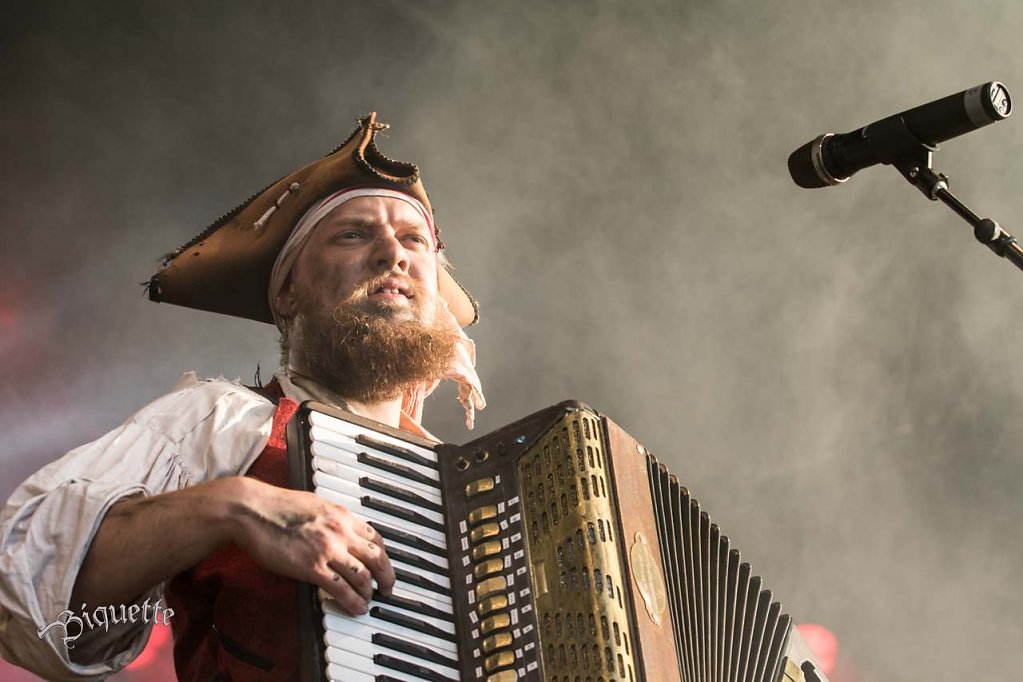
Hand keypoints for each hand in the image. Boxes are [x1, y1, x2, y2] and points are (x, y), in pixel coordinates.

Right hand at [226, 477, 394, 615]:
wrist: (251, 510)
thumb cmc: (275, 507)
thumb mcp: (314, 506)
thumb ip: (331, 520)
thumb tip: (339, 531)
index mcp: (341, 515)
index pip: (375, 538)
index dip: (383, 556)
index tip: (384, 566)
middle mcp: (340, 531)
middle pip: (377, 558)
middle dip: (387, 577)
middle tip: (387, 589)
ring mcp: (328, 549)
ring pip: (363, 576)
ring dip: (369, 593)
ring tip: (368, 602)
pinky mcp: (312, 566)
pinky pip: (341, 589)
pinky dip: (352, 602)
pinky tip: (355, 608)